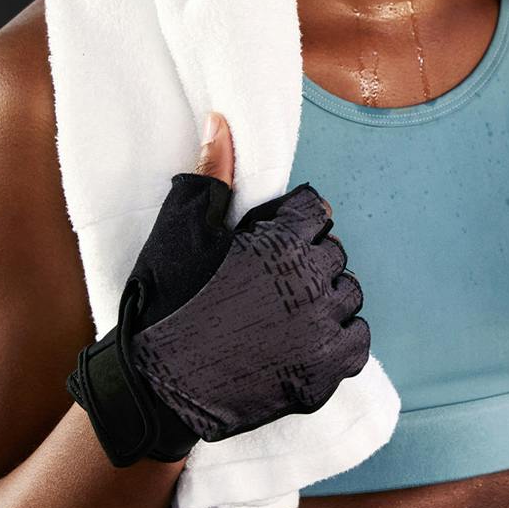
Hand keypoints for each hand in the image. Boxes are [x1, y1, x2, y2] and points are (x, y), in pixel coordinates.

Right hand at [68, 112, 371, 465]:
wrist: (153, 387)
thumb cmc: (165, 302)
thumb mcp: (183, 230)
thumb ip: (212, 173)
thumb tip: (221, 120)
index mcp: (284, 242)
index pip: (316, 211)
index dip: (290, 223)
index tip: (266, 241)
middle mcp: (312, 284)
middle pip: (333, 253)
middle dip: (306, 259)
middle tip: (267, 279)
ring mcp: (320, 333)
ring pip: (347, 295)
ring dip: (324, 298)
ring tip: (282, 310)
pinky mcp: (322, 375)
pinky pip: (355, 342)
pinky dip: (337, 338)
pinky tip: (302, 340)